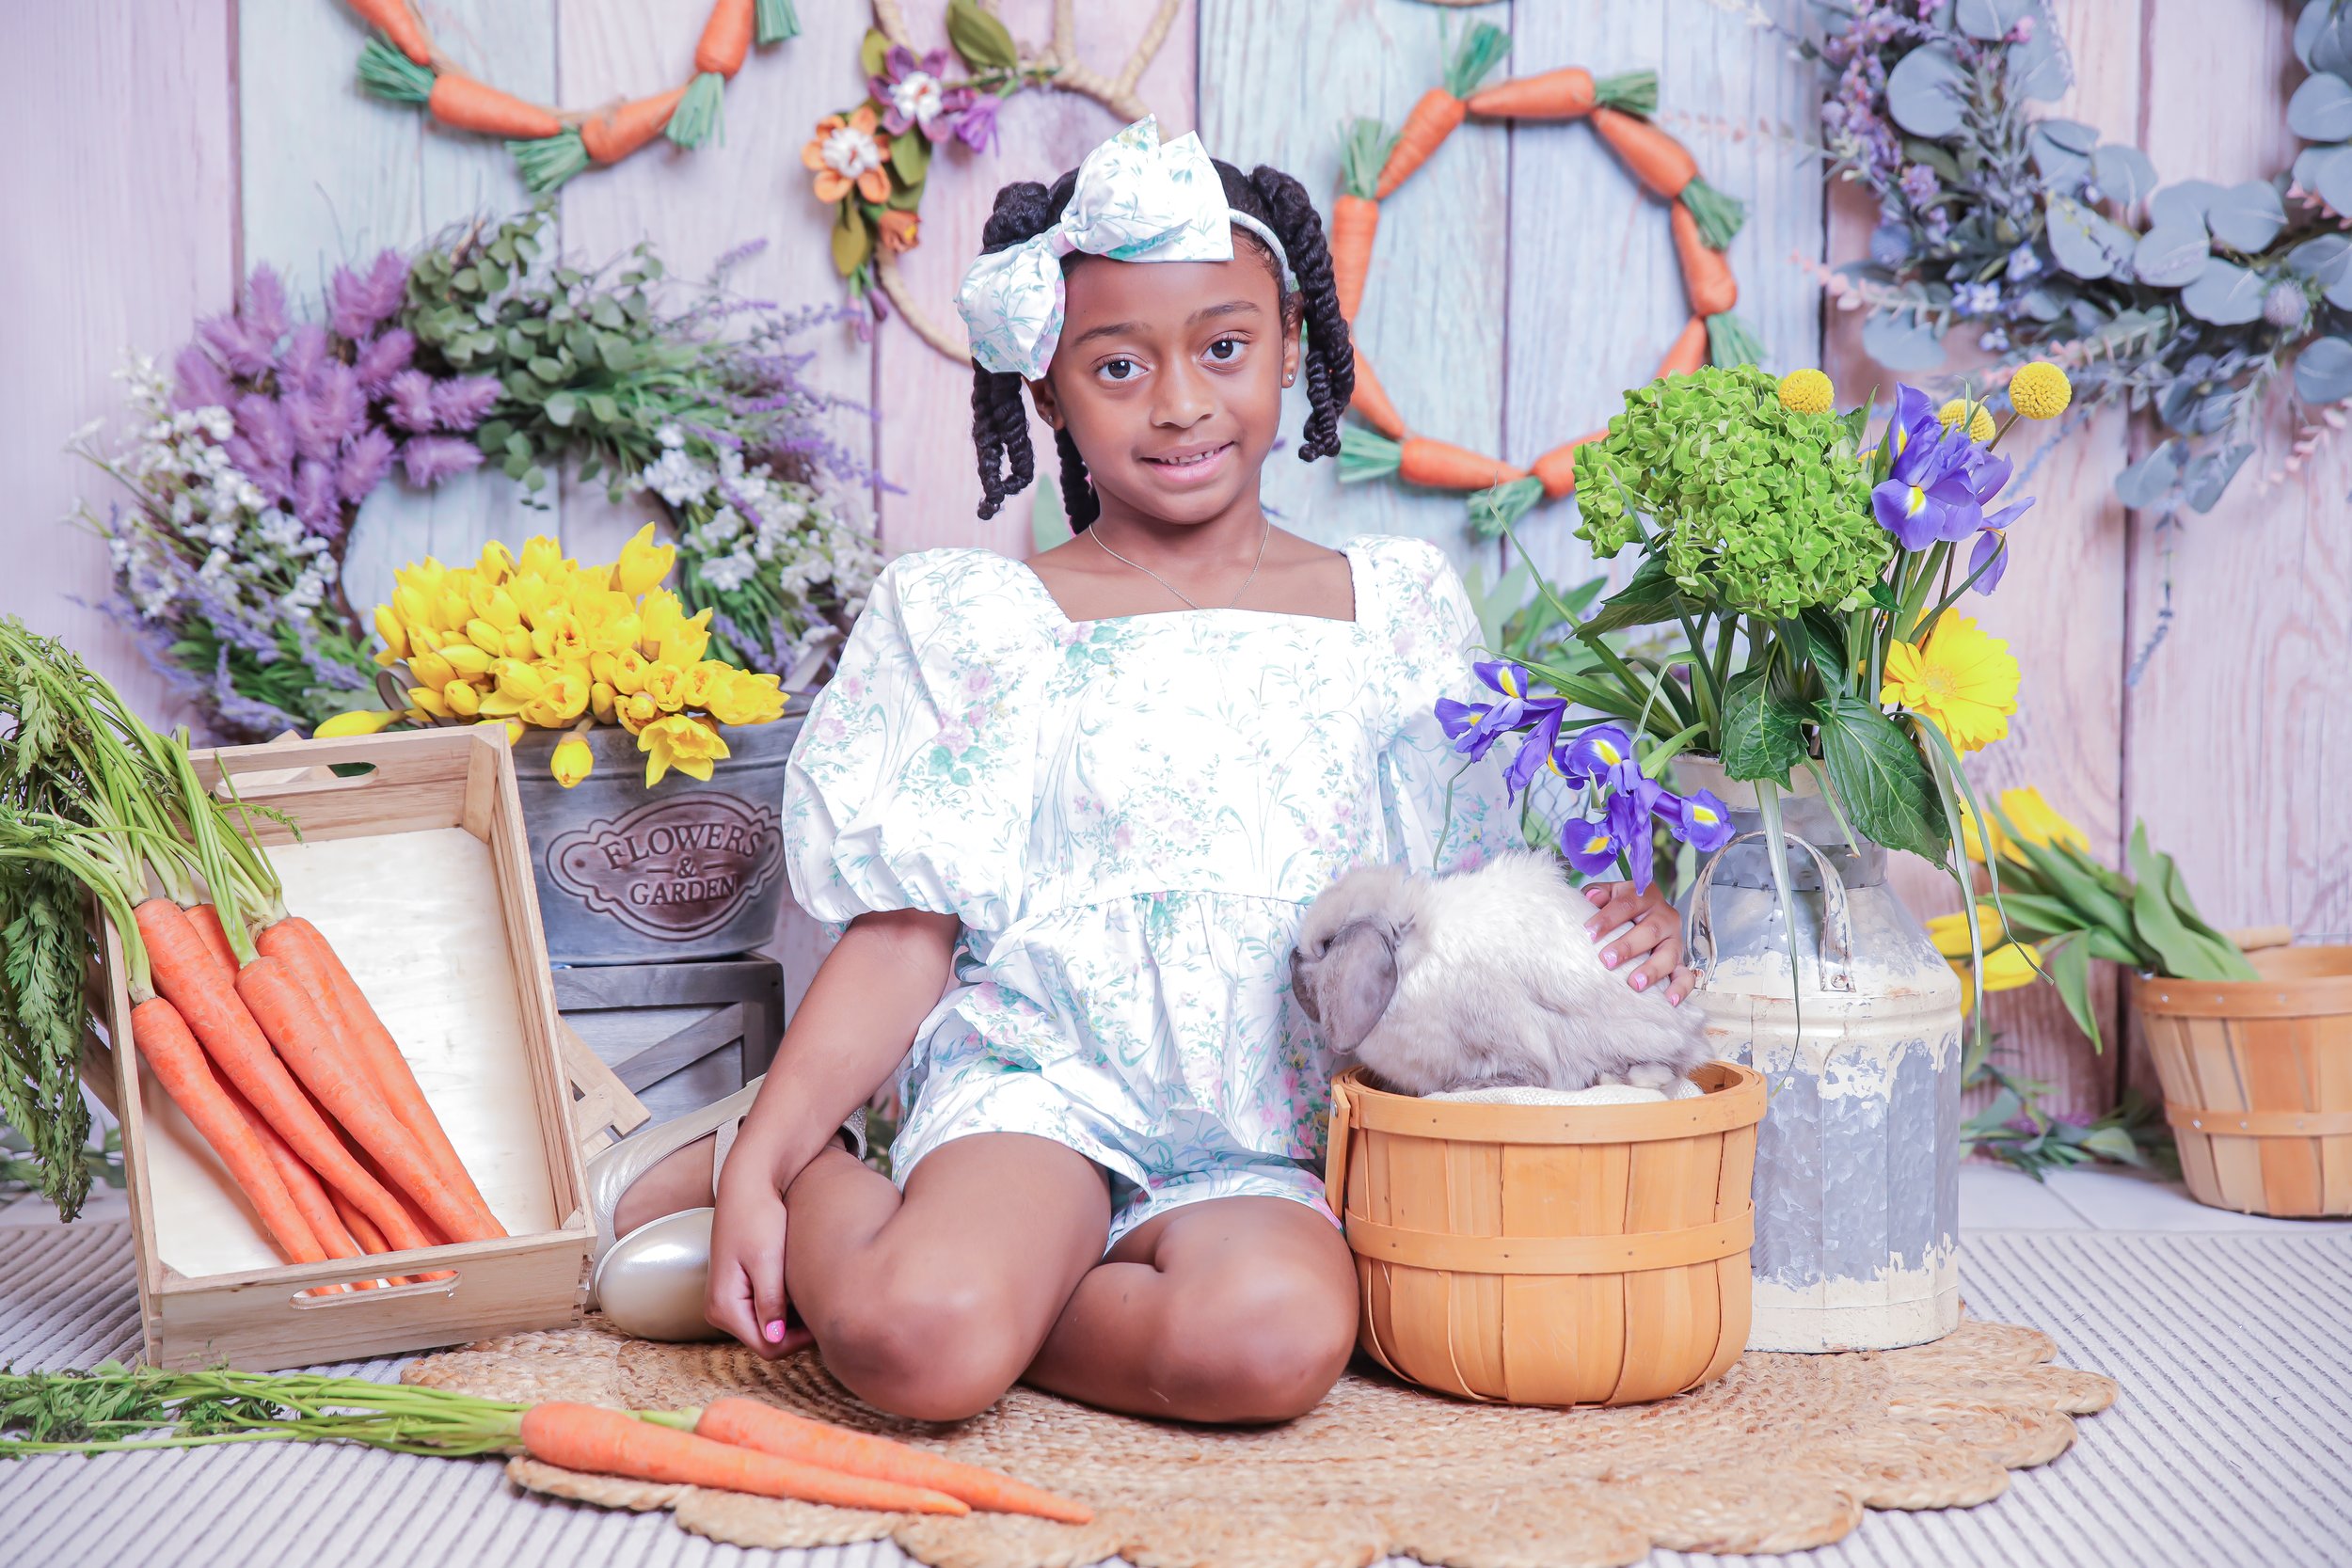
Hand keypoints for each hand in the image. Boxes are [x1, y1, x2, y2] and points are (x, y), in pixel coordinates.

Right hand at [706, 1171, 812, 1358]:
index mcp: (723, 1307)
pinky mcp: (736, 1290)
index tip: (824, 1318)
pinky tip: (799, 1285)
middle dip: (796, 1329)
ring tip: (811, 1291)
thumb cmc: (757, 1216)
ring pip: (768, 1326)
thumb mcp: (766, 1260)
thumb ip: (770, 1302)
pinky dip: (784, 1305)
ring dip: (791, 1317)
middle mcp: (718, 1310)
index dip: (798, 1340)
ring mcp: (726, 1301)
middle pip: (767, 1340)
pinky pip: (764, 1311)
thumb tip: (774, 1339)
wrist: (748, 1184)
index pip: (768, 1346)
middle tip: (823, 1303)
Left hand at [1583, 881, 1699, 1003]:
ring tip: (1635, 984)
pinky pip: (1686, 975)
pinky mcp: (1680, 961)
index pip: (1628, 904)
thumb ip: (1598, 893)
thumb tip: (1590, 897)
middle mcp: (1665, 916)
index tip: (1589, 933)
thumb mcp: (1609, 894)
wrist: (1639, 917)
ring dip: (1652, 969)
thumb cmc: (1618, 907)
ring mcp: (1675, 939)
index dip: (1608, 918)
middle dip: (1628, 946)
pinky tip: (1669, 1001)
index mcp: (1645, 896)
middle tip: (1607, 960)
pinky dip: (1680, 989)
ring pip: (1669, 954)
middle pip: (1650, 930)